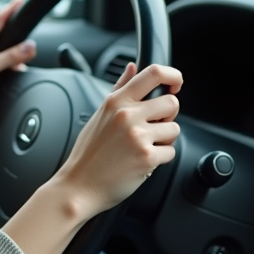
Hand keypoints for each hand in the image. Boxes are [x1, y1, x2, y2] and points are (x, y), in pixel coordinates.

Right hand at [50, 62, 182, 218]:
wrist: (79, 186)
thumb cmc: (88, 153)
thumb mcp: (99, 114)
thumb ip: (119, 88)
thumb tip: (133, 67)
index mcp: (116, 101)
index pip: (153, 73)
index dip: (172, 75)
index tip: (175, 84)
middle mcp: (127, 115)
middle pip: (171, 103)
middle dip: (167, 116)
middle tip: (152, 128)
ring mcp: (138, 136)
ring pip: (174, 129)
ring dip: (164, 140)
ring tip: (142, 147)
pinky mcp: (147, 158)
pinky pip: (170, 152)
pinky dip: (160, 159)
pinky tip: (141, 161)